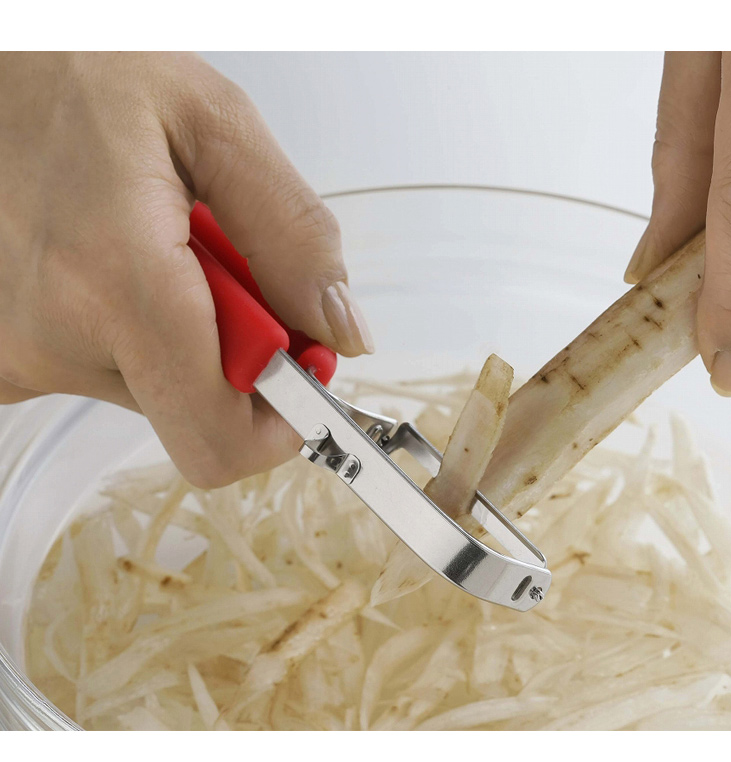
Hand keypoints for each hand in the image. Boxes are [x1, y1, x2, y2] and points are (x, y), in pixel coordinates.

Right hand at [0, 52, 373, 486]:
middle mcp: (52, 338)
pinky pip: (105, 367)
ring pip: (153, 386)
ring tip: (149, 240)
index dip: (282, 420)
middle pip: (198, 411)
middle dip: (234, 346)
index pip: (221, 441)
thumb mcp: (217, 125)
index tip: (300, 364)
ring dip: (180, 326)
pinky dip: (131, 324)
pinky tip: (111, 258)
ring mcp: (16, 354)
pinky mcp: (2, 353)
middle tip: (214, 257)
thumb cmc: (81, 72)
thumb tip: (341, 332)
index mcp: (114, 282)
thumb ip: (293, 237)